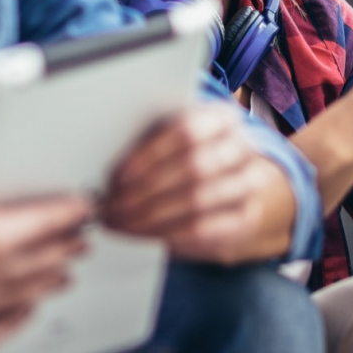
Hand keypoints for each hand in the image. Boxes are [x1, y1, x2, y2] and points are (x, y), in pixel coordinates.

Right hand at [0, 159, 92, 347]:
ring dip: (49, 282)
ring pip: (25, 299)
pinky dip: (14, 321)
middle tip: (80, 236)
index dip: (74, 214)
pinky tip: (25, 305)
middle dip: (68, 247)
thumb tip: (36, 191)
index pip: (52, 225)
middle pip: (45, 264)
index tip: (85, 208)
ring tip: (62, 269)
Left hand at [103, 105, 285, 264]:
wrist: (224, 186)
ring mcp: (249, 183)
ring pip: (199, 201)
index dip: (151, 155)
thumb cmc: (183, 157)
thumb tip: (104, 164)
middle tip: (111, 207)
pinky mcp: (246, 217)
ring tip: (121, 223)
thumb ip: (146, 143)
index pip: (187, 130)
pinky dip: (169, 234)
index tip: (118, 177)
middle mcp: (241, 146)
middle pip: (194, 167)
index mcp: (221, 117)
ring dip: (152, 216)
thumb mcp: (169, 140)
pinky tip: (144, 236)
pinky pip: (206, 230)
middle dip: (146, 191)